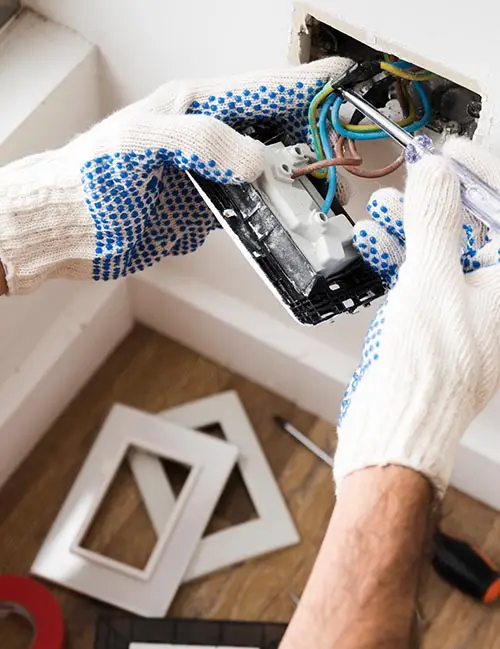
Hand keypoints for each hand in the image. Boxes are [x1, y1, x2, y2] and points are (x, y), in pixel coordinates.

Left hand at [0, 57, 350, 294]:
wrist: (70, 227)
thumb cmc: (91, 176)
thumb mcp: (141, 143)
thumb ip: (199, 141)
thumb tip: (255, 160)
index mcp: (194, 106)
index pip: (260, 90)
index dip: (303, 85)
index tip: (343, 79)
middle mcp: (208, 139)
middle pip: (273, 132)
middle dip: (310, 138)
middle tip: (341, 151)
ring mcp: (210, 177)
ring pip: (268, 174)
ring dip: (298, 183)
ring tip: (328, 192)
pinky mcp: (208, 213)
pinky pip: (252, 211)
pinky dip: (276, 216)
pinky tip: (293, 221)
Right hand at [334, 138, 499, 498]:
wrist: (402, 421)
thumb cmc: (430, 367)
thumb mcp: (432, 278)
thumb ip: (436, 218)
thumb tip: (437, 173)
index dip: (481, 174)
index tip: (452, 153)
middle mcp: (499, 298)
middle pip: (478, 229)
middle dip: (441, 200)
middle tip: (414, 179)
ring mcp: (473, 310)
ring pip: (448, 250)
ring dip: (414, 226)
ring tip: (382, 208)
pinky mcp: (445, 322)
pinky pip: (429, 276)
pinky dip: (403, 257)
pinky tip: (376, 242)